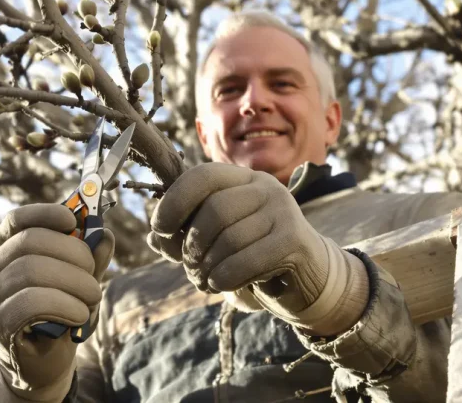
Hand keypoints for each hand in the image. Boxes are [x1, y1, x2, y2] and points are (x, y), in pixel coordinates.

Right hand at [0, 203, 114, 401]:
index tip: (73, 218)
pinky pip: (30, 303)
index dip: (45, 213)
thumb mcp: (74, 282)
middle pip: (27, 242)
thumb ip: (88, 259)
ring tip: (93, 296)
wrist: (40, 366)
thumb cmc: (56, 316)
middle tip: (93, 272)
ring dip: (73, 281)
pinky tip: (79, 314)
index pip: (15, 220)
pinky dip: (64, 304)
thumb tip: (104, 235)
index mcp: (1, 253)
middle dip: (71, 252)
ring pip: (30, 271)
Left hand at [147, 163, 367, 335]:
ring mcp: (284, 211)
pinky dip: (224, 277)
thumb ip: (183, 238)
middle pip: (214, 210)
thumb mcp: (215, 243)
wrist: (307, 279)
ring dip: (207, 267)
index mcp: (242, 178)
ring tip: (205, 280)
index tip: (160, 230)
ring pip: (229, 239)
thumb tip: (154, 237)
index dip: (174, 202)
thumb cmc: (253, 256)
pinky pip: (246, 260)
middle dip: (191, 246)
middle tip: (190, 268)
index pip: (202, 176)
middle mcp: (265, 187)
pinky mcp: (295, 240)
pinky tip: (220, 285)